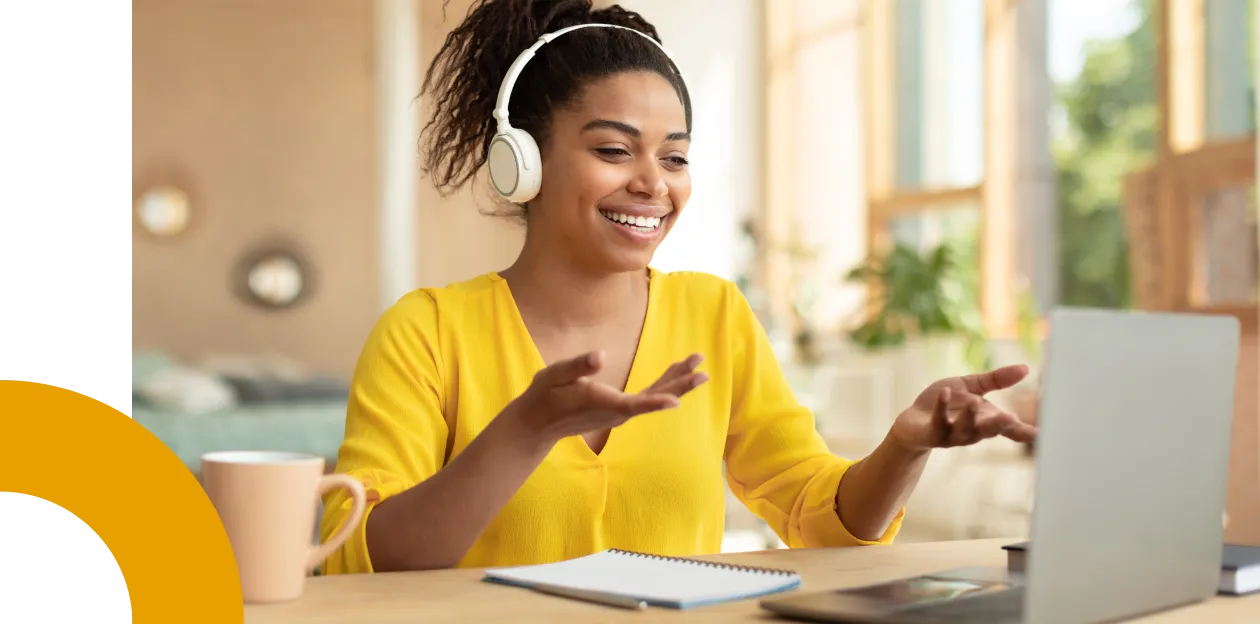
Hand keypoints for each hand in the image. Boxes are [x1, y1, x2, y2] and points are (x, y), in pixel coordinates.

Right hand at [506, 351, 708, 446]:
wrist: (538, 424)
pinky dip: (664, 384)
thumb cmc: (544, 396)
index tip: (677, 401)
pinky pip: (648, 397)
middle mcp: (616, 413)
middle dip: (679, 383)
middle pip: (653, 399)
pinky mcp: (620, 410)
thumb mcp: (553, 376)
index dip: (654, 402)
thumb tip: (599, 357)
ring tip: (697, 364)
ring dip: (677, 381)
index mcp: (601, 403)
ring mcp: (620, 413)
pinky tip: (675, 374)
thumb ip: (576, 367)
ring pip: (654, 397)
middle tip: (702, 368)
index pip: (632, 405)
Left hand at [889, 364, 1037, 451]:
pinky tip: (945, 392)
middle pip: (990, 430)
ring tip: (975, 402)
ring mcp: (952, 434)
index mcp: (986, 420)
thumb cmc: (946, 405)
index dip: (1025, 431)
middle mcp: (973, 430)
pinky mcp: (932, 433)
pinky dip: (942, 407)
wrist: (913, 422)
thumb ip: (997, 380)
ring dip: (969, 417)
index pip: (1009, 428)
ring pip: (964, 429)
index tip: (1043, 433)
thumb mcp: (972, 388)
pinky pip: (938, 422)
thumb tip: (1026, 368)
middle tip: (1012, 419)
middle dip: (999, 426)